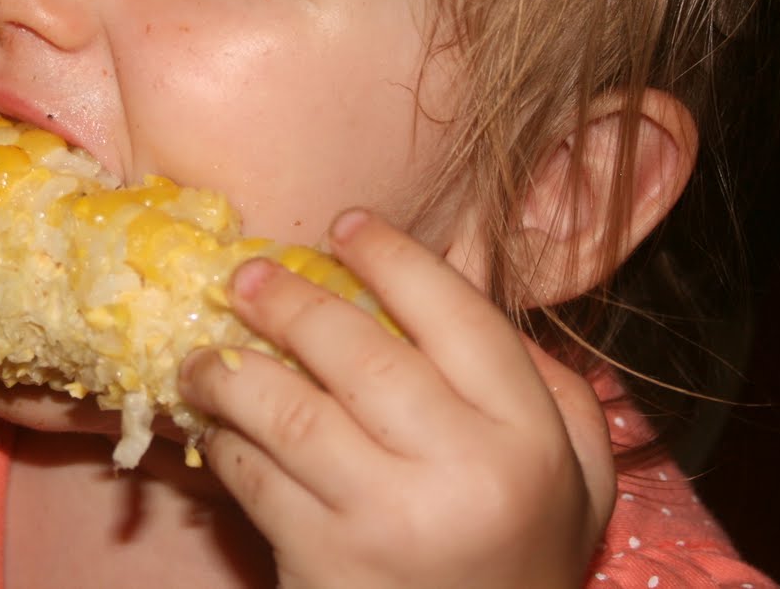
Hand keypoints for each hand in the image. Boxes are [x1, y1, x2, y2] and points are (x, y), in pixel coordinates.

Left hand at [177, 209, 616, 588]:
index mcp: (528, 435)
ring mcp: (386, 520)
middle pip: (356, 351)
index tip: (345, 224)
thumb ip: (547, 384)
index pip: (455, 313)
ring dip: (228, 370)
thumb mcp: (576, 474)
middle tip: (245, 275)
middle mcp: (463, 471)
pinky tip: (217, 426)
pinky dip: (225, 442)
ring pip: (286, 410)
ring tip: (203, 355)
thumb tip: (463, 288)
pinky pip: (254, 478)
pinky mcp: (323, 564)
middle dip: (287, 299)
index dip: (392, 255)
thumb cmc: (521, 556)